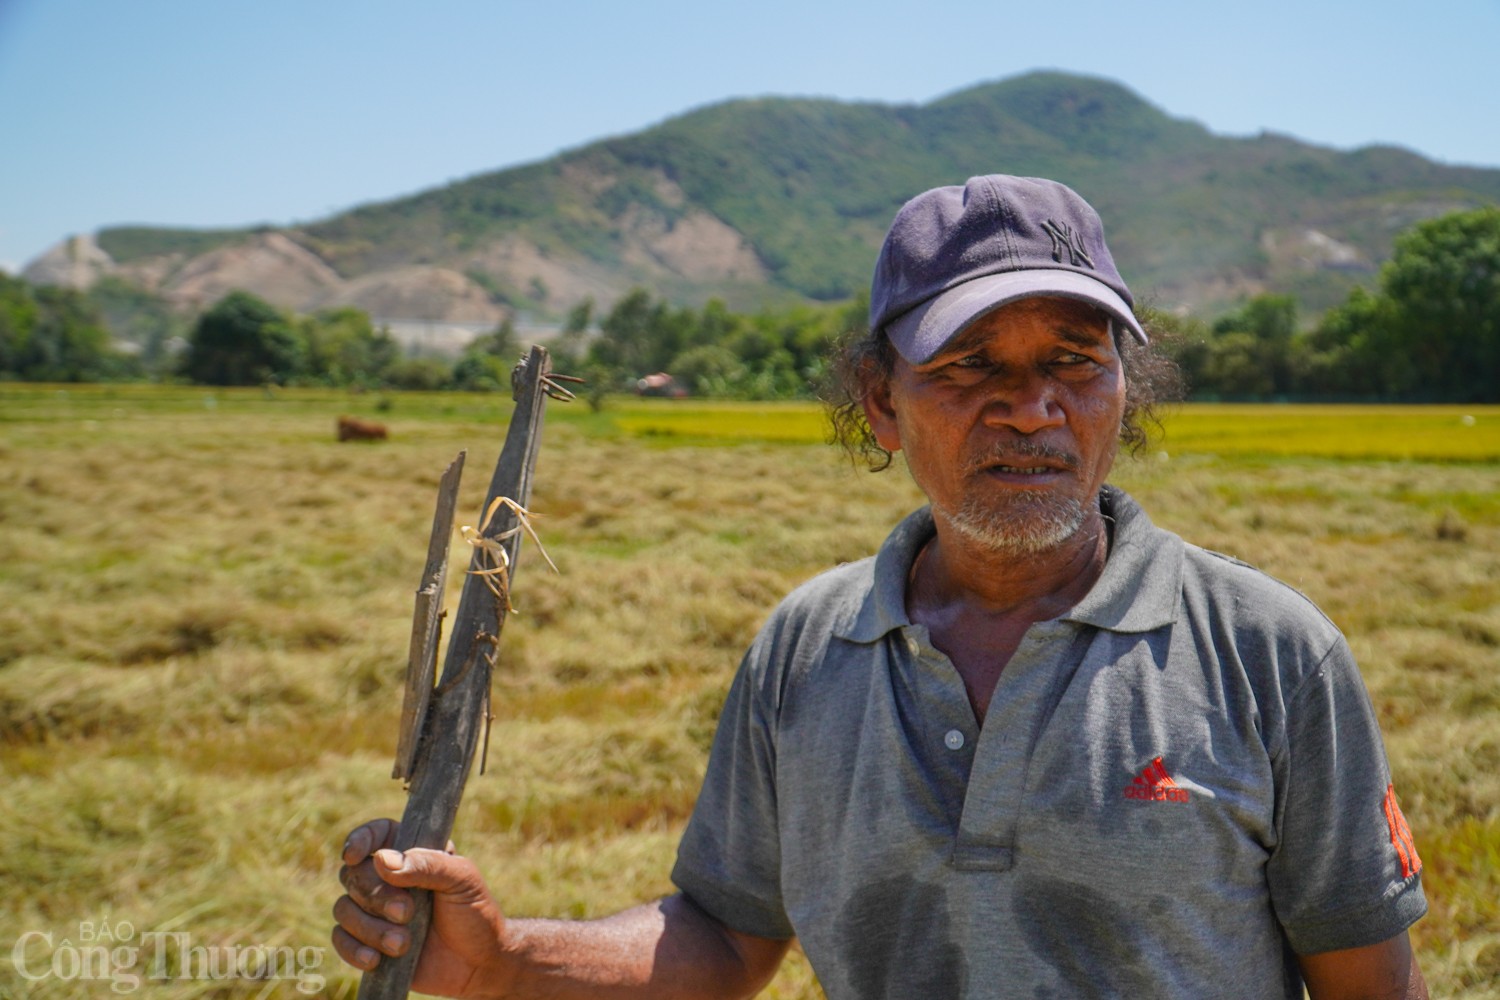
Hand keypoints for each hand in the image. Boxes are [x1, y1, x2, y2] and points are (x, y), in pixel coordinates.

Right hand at [333, 818, 509, 998]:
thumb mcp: (462, 879)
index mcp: (411, 853)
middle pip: (353, 874)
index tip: (354, 855)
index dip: (360, 840)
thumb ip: (427, 864)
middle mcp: (387, 878)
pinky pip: (340, 939)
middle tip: (407, 913)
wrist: (478, 962)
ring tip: (403, 943)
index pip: (376, 834)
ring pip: (343, 908)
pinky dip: (353, 949)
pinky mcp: (368, 941)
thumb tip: (382, 859)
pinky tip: (376, 959)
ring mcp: (375, 911)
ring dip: (370, 928)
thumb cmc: (475, 913)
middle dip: (376, 896)